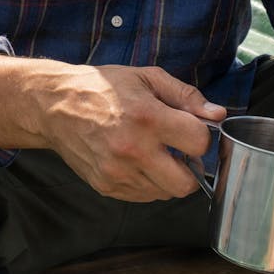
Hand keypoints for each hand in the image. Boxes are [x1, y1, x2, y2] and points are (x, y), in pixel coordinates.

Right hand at [40, 63, 225, 201]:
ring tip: (153, 151)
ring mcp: (118, 173)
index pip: (199, 142)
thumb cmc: (103, 87)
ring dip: (167, 175)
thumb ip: (185, 95)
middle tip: (179, 150)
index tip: (191, 129)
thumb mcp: (145, 78)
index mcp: (147, 117)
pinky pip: (143, 196)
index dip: (202, 135)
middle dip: (190, 168)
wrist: (55, 105)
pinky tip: (136, 160)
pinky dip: (147, 182)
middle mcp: (133, 150)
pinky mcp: (107, 187)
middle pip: (186, 183)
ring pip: (165, 192)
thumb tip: (218, 114)